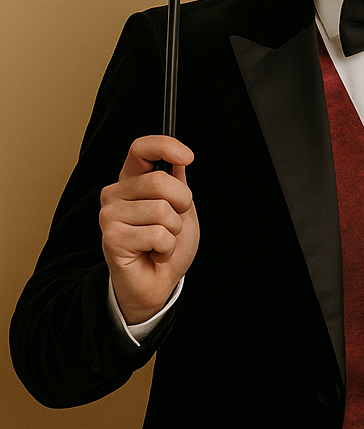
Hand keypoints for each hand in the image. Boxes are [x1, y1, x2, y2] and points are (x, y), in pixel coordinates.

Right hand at [100, 136, 200, 324]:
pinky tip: (155, 253)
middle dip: (182, 204)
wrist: (158, 281)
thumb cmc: (167, 244)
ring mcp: (110, 216)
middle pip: (161, 181)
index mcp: (132, 181)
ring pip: (162, 211)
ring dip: (174, 231)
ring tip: (162, 241)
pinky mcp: (112, 238)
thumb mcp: (181, 208)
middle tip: (175, 223)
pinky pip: (158, 235)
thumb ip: (177, 182)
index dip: (166, 146)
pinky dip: (167, 248)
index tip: (188, 157)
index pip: (141, 149)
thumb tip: (179, 158)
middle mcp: (115, 194)